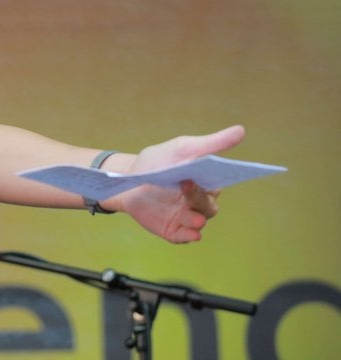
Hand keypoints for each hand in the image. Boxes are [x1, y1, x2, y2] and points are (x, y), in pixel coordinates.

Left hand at [112, 125, 245, 242]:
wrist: (127, 181)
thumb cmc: (158, 162)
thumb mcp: (182, 149)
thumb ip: (210, 144)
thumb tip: (241, 130)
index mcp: (206, 180)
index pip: (223, 180)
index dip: (230, 176)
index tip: (235, 170)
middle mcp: (199, 200)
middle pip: (208, 204)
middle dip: (200, 197)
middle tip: (186, 184)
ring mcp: (186, 216)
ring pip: (199, 221)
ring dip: (196, 219)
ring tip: (193, 216)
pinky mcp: (173, 229)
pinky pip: (184, 236)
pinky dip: (188, 236)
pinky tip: (190, 234)